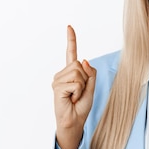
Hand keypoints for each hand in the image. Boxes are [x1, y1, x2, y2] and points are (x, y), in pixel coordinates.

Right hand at [52, 25, 95, 148]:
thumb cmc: (81, 106)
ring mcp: (57, 80)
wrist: (74, 121)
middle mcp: (62, 74)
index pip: (71, 53)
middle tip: (79, 93)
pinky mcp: (57, 86)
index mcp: (70, 73)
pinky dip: (78, 92)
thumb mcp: (91, 88)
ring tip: (74, 96)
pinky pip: (76, 83)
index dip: (71, 40)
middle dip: (86, 80)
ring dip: (82, 87)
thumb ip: (90, 74)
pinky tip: (71, 99)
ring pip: (78, 73)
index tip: (69, 27)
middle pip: (80, 65)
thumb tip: (85, 60)